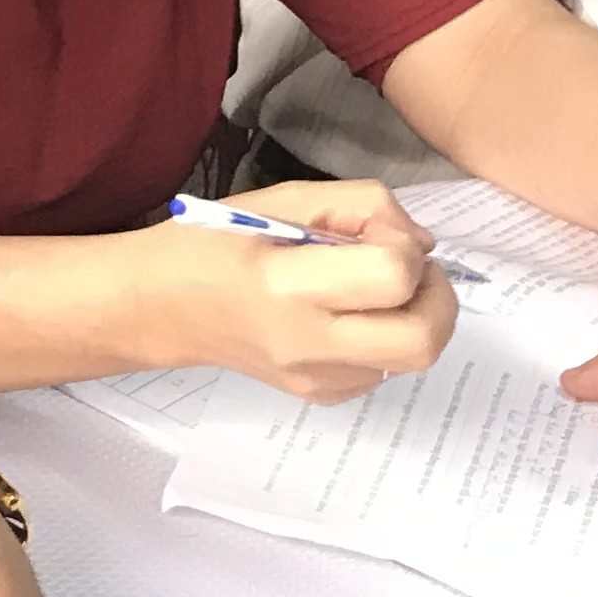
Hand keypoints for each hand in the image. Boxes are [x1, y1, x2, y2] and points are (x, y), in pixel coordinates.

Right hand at [151, 179, 455, 401]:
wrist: (162, 307)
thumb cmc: (212, 242)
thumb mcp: (281, 199)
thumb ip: (360, 206)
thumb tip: (422, 243)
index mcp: (288, 286)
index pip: (393, 276)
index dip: (403, 246)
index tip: (376, 233)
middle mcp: (309, 345)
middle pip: (423, 340)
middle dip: (436, 295)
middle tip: (407, 267)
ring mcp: (319, 380)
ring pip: (414, 359)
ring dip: (415, 316)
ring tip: (373, 286)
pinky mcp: (324, 397)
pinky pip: (386, 368)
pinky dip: (387, 335)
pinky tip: (349, 312)